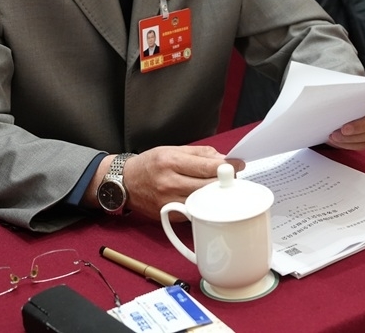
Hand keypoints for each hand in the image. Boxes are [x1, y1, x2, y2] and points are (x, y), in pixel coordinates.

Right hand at [116, 145, 244, 219]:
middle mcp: (168, 182)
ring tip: (221, 187)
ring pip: (203, 201)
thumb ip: (200, 154)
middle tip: (233, 177)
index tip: (238, 165)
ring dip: (216, 194)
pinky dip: (203, 204)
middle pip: (207, 185)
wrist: (125, 183)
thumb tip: (223, 159)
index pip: (206, 166)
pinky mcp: (169, 215)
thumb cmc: (150, 164)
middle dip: (224, 181)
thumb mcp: (172, 150)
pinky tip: (207, 198)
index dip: (227, 166)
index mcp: (170, 162)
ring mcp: (168, 201)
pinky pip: (193, 211)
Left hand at [327, 93, 364, 150]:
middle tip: (344, 129)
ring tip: (334, 135)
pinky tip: (335, 140)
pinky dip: (347, 144)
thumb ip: (346, 88)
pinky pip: (361, 145)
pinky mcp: (364, 139)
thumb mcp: (337, 94)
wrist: (327, 116)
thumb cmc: (334, 102)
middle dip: (361, 126)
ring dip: (351, 138)